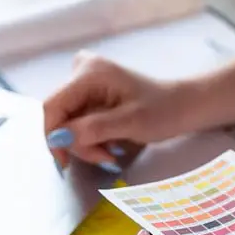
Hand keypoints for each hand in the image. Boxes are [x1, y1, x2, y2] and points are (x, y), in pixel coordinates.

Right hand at [43, 52, 190, 168]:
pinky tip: (110, 142)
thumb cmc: (163, 111)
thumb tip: (57, 137)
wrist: (183, 106)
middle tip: (106, 157)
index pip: (52, 107)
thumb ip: (93, 129)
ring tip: (112, 151)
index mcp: (88, 72)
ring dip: (86, 143)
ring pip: (67, 122)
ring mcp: (84, 80)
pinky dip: (91, 137)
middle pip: (59, 116)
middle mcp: (81, 70)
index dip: (52, 137)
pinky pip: (77, 120)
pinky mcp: (88, 92)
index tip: (65, 164)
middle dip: (78, 142)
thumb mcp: (130, 123)